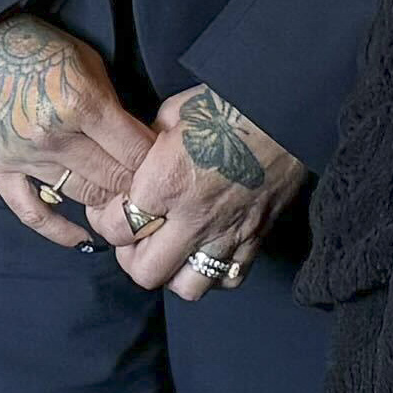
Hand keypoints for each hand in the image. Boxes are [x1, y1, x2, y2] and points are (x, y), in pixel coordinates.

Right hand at [0, 10, 143, 242]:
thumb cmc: (33, 43)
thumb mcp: (86, 61)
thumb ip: (113, 104)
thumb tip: (140, 141)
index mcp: (81, 102)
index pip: (136, 152)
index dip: (157, 161)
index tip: (166, 165)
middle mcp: (54, 136)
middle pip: (115, 179)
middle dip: (139, 185)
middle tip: (153, 187)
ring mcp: (23, 158)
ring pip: (84, 197)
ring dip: (109, 203)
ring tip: (126, 203)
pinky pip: (33, 214)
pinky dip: (61, 232)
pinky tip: (84, 239)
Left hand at [111, 85, 302, 298]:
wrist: (287, 111)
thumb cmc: (231, 104)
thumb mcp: (175, 112)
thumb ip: (149, 143)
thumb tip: (139, 158)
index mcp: (165, 183)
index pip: (116, 229)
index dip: (105, 221)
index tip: (109, 209)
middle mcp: (193, 219)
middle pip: (144, 271)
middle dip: (131, 256)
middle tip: (134, 236)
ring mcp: (228, 234)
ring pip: (187, 287)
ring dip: (172, 272)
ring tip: (170, 249)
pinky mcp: (257, 237)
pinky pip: (229, 278)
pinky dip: (213, 273)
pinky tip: (207, 250)